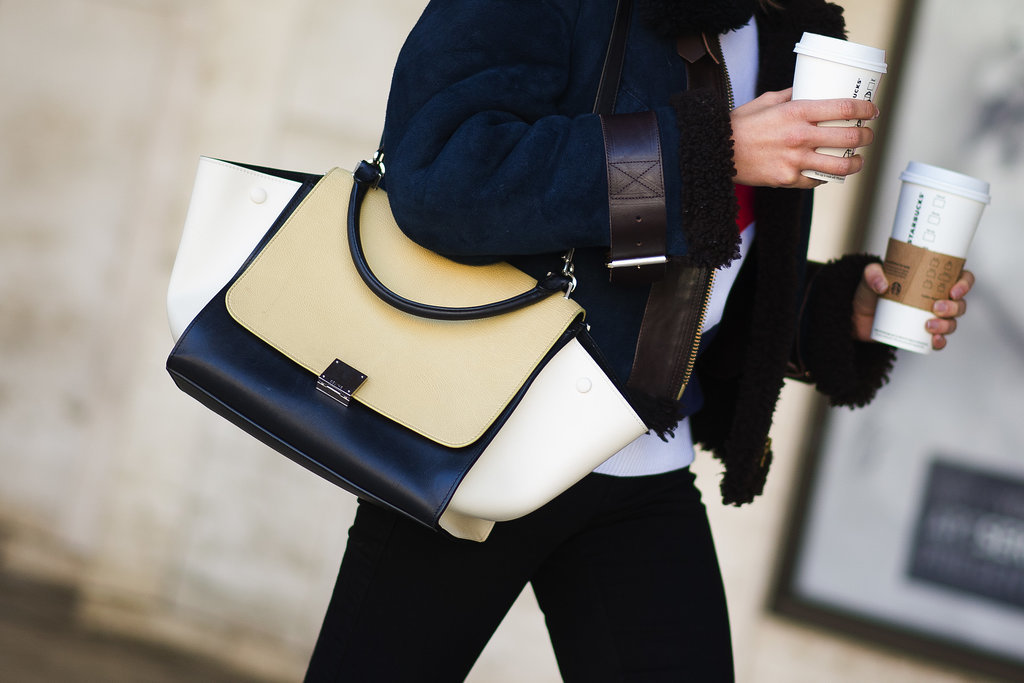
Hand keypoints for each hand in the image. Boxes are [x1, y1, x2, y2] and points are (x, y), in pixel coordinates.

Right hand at [731, 88, 878, 188]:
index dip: (865, 109)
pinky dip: (826, 177)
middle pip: (848, 137)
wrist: (716, 153)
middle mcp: (799, 136)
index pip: (843, 109)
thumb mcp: (766, 101)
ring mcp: (794, 160)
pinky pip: (816, 180)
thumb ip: (791, 95)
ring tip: (856, 159)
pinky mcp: (787, 179)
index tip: (872, 111)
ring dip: (855, 162)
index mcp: (796, 112)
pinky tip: (828, 172)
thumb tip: (809, 88)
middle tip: (867, 135)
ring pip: (839, 165)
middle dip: (865, 136)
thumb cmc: (740, 125)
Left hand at [852, 263, 975, 349]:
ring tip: (929, 325)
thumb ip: (871, 274)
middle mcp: (936, 298)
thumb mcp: (868, 278)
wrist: (857, 317)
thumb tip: (882, 284)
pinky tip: (935, 340)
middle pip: (959, 303)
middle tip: (936, 307)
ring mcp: (931, 317)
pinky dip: (940, 342)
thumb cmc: (869, 293)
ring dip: (947, 325)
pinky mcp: (922, 334)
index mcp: (932, 280)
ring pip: (952, 322)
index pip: (960, 278)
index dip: (965, 283)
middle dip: (954, 307)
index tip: (954, 290)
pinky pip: (939, 340)